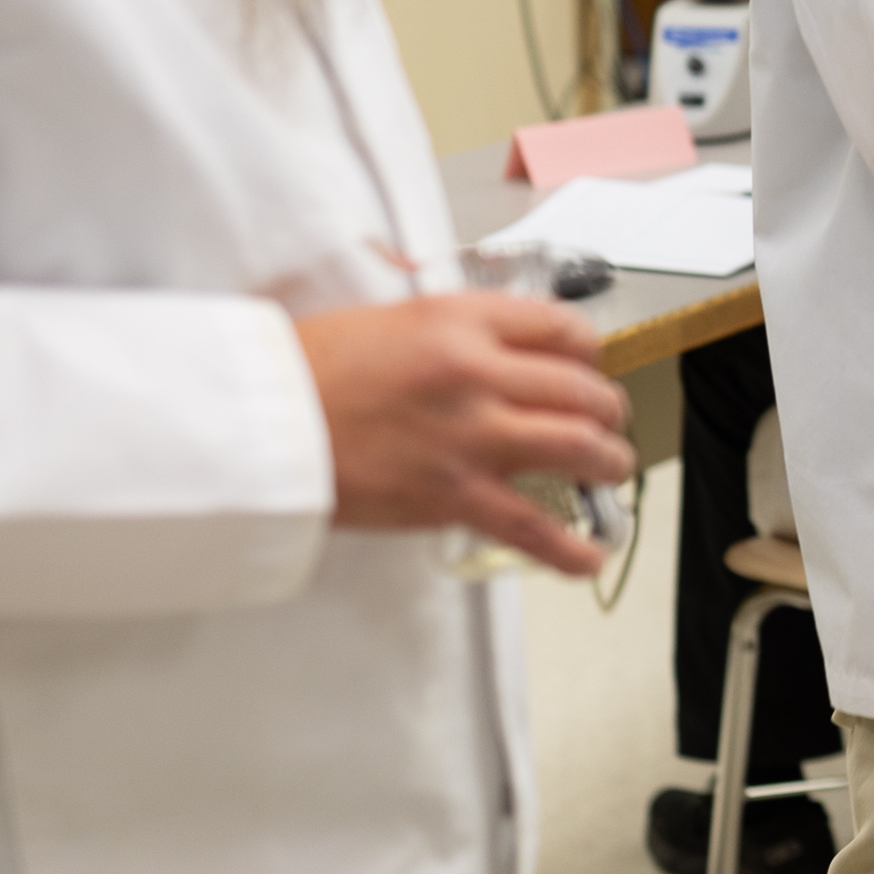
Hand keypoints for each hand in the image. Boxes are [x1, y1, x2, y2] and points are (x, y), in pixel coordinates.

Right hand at [296, 295, 634, 574]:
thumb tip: (490, 351)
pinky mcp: (452, 495)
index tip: (589, 366)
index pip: (560, 328)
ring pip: (578, 448)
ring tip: (610, 471)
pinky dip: (570, 546)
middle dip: (608, 409)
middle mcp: (477, 372)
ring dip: (608, 463)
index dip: (587, 351)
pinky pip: (534, 526)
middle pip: (581, 389)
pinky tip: (588, 554)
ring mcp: (470, 436)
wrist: (263, 419)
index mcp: (459, 320)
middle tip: (607, 420)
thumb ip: (449, 333)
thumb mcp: (388, 320)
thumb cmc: (306, 370)